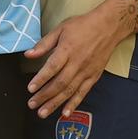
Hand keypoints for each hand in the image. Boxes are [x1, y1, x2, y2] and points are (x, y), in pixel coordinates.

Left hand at [23, 3, 124, 118]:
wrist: (108, 26)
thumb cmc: (83, 25)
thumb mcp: (61, 29)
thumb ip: (44, 43)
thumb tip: (28, 54)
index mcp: (67, 50)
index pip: (52, 67)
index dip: (41, 79)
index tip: (30, 88)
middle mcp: (77, 63)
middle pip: (59, 83)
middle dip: (44, 96)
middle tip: (32, 105)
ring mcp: (86, 71)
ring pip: (69, 91)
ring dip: (55, 103)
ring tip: (43, 113)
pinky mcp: (94, 76)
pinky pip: (83, 92)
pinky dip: (74, 103)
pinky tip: (65, 112)